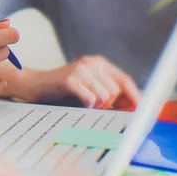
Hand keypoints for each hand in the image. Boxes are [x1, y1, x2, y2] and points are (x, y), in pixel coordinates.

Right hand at [15, 55, 141, 109]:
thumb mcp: (89, 89)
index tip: (143, 112)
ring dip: (97, 106)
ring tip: (84, 104)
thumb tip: (134, 108)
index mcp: (99, 63)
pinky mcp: (70, 80)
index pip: (125, 80)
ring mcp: (80, 70)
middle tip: (95, 108)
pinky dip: (87, 106)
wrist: (33, 85)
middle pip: (117, 90)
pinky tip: (78, 103)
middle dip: (110, 104)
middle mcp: (91, 63)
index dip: (135, 97)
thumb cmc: (63, 92)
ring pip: (106, 96)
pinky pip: (91, 99)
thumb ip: (109, 95)